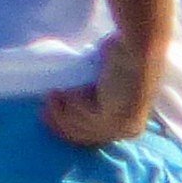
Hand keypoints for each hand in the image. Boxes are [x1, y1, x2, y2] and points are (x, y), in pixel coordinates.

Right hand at [43, 36, 159, 146]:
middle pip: (86, 136)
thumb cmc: (125, 55)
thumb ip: (97, 96)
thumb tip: (74, 98)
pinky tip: (63, 91)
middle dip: (60, 123)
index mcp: (132, 124)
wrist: (139, 46)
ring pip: (82, 127)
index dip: (70, 126)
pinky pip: (84, 116)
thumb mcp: (110, 80)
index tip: (51, 115)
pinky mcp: (115, 118)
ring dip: (61, 113)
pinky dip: (72, 103)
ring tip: (51, 94)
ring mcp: (123, 126)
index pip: (95, 135)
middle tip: (42, 111)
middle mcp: (129, 130)